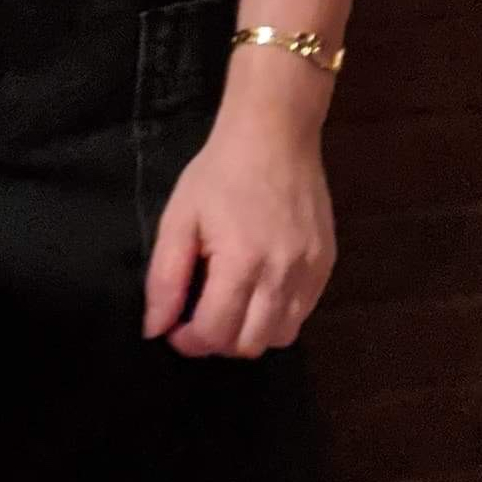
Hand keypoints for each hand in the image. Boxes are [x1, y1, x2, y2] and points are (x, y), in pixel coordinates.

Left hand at [143, 86, 336, 356]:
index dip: (188, 341)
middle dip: (218, 342)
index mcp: (240, 262)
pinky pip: (302, 313)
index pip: (215, 333)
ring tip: (232, 306)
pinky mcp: (326, 264)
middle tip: (201, 318)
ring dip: (250, 334)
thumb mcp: (179, 219)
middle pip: (250, 345)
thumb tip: (156, 328)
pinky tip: (259, 290)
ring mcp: (309, 271)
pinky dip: (277, 316)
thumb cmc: (219, 174)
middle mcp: (281, 274)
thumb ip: (165, 278)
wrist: (275, 136)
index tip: (174, 328)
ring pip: (281, 337)